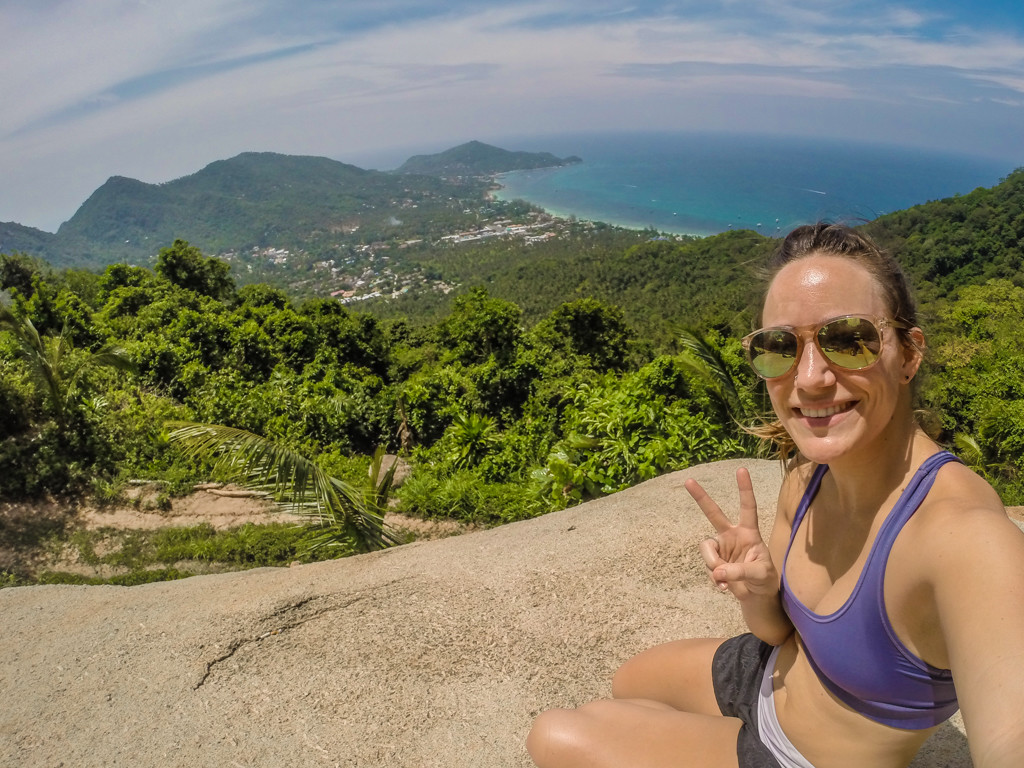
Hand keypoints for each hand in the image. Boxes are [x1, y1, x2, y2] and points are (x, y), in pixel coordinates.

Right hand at [684, 468, 778, 599]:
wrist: (756, 596)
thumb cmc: (764, 579)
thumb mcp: (760, 574)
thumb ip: (740, 571)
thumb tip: (717, 572)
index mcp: (749, 533)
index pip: (747, 507)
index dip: (744, 489)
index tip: (741, 470)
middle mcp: (732, 536)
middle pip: (714, 513)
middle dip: (701, 497)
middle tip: (688, 480)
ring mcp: (721, 548)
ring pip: (707, 548)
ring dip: (713, 564)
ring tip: (724, 579)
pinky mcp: (714, 562)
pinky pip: (708, 566)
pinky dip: (714, 578)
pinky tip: (724, 587)